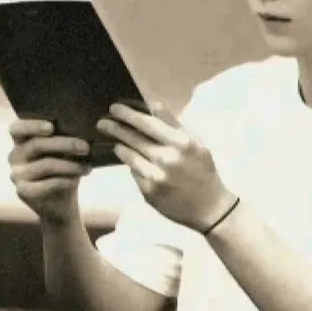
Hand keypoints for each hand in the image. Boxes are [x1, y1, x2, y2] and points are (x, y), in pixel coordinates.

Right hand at [8, 120, 92, 226]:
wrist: (61, 203)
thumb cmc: (64, 168)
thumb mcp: (65, 152)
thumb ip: (66, 138)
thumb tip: (83, 129)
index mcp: (22, 140)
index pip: (17, 128)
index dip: (33, 125)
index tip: (52, 127)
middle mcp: (15, 155)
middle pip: (37, 144)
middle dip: (65, 144)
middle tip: (85, 147)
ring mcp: (16, 174)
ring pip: (45, 165)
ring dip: (70, 165)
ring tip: (86, 167)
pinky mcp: (23, 191)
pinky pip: (46, 184)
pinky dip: (64, 181)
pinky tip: (76, 180)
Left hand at [97, 102, 234, 231]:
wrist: (209, 207)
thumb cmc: (202, 170)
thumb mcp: (195, 142)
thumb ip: (173, 123)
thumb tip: (152, 104)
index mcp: (181, 142)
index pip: (147, 123)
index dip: (128, 114)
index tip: (114, 108)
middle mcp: (167, 158)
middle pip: (133, 138)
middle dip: (114, 128)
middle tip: (102, 122)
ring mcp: (156, 176)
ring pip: (128, 155)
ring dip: (120, 146)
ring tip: (116, 142)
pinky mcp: (148, 192)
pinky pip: (133, 172)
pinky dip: (132, 165)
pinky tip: (133, 162)